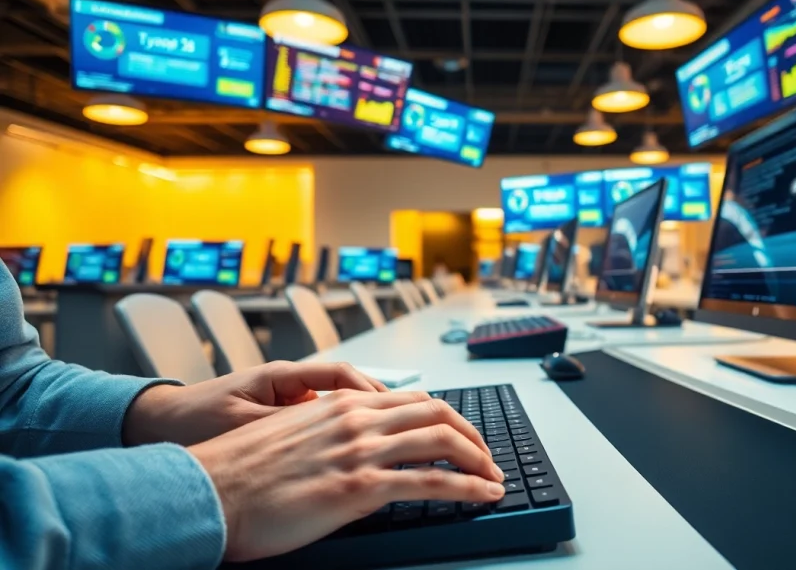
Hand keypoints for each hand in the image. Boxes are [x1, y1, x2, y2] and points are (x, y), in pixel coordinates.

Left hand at [124, 361, 388, 446]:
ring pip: (335, 404)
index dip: (370, 389)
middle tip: (408, 420)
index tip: (393, 406)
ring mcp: (282, 400)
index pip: (338, 374)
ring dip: (361, 417)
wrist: (155, 424)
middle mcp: (286, 384)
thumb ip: (284, 428)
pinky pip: (319, 421)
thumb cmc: (191, 421)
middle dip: (379, 401)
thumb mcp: (240, 425)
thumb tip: (325, 433)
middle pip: (346, 386)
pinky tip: (351, 451)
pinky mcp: (276, 419)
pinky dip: (339, 432)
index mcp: (279, 376)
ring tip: (388, 437)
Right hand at [188, 389, 506, 561]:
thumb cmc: (236, 473)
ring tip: (494, 476)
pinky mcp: (360, 487)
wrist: (204, 494)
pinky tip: (484, 494)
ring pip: (443, 440)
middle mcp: (355, 419)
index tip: (459, 433)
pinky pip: (432, 482)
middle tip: (486, 455)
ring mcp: (360, 450)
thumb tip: (351, 452)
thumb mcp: (288, 439)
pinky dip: (468, 486)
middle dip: (471, 433)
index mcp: (338, 405)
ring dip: (478, 459)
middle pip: (437, 412)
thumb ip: (327, 437)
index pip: (410, 399)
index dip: (444, 415)